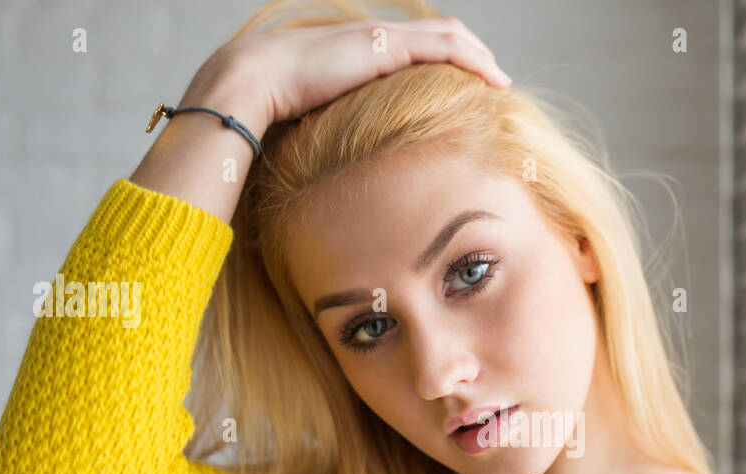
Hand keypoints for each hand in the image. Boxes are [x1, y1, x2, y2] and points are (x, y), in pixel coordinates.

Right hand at [188, 15, 509, 135]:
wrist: (246, 87)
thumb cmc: (265, 112)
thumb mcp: (308, 120)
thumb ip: (328, 129)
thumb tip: (331, 167)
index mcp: (354, 52)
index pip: (410, 45)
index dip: (441, 60)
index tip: (463, 84)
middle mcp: (370, 38)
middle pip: (436, 34)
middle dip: (470, 53)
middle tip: (492, 78)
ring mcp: (378, 40)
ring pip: (446, 35)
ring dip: (478, 55)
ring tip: (499, 79)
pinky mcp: (383, 48)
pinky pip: (442, 47)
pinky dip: (472, 59)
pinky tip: (492, 78)